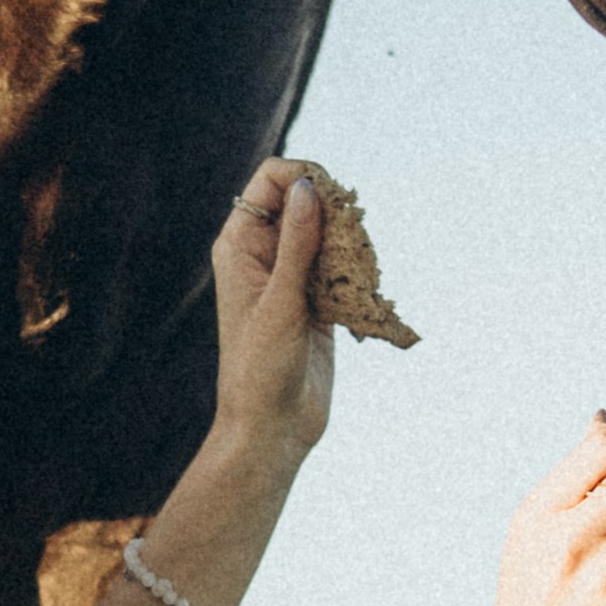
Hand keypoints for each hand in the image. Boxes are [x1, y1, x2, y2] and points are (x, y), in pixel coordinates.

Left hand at [210, 160, 334, 466]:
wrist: (272, 428)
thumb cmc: (261, 369)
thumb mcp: (280, 302)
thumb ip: (296, 243)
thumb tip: (307, 188)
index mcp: (240, 245)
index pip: (271, 180)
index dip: (304, 178)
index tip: (333, 201)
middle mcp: (265, 254)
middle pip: (307, 201)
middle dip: (337, 212)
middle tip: (352, 245)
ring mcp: (293, 276)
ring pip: (331, 234)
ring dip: (353, 246)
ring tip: (357, 277)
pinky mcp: (318, 300)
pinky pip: (344, 268)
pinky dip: (360, 274)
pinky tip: (365, 295)